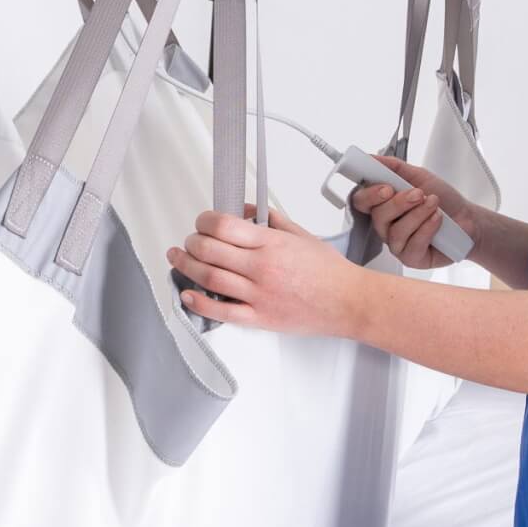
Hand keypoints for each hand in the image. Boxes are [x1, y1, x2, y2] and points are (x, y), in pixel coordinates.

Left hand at [164, 204, 356, 335]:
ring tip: (178, 260)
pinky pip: (221, 311)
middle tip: (188, 241)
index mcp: (271, 243)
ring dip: (186, 267)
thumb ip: (270, 219)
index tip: (201, 222)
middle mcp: (262, 267)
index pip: (223, 225)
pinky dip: (199, 302)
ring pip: (209, 277)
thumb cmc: (329, 271)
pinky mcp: (260, 318)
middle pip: (209, 250)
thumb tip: (244, 208)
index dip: (204, 221)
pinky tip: (187, 294)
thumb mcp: (300, 235)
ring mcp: (259, 294)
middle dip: (191, 242)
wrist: (349, 302)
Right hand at [347, 156, 482, 269]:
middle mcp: (386, 226)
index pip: (361, 201)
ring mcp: (397, 244)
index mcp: (383, 205)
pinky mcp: (411, 258)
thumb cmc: (443, 200)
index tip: (387, 187)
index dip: (369, 195)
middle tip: (419, 193)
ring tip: (435, 205)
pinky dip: (427, 229)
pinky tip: (437, 220)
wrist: (468, 219)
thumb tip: (371, 158)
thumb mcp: (419, 176)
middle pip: (377, 216)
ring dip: (418, 214)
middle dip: (400, 202)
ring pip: (395, 231)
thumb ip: (394, 167)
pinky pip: (412, 245)